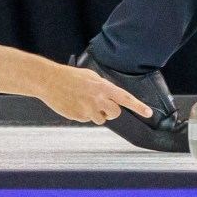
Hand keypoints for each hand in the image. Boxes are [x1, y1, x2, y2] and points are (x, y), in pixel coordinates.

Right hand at [36, 63, 152, 124]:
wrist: (48, 80)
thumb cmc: (69, 76)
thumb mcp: (90, 76)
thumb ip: (103, 87)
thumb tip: (110, 96)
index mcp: (103, 87)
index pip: (125, 98)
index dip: (138, 106)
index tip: (148, 113)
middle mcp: (98, 100)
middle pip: (115, 113)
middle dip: (110, 111)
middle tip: (101, 104)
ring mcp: (88, 110)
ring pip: (100, 119)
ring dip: (95, 113)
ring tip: (82, 101)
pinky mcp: (78, 117)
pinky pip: (86, 120)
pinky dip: (82, 114)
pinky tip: (73, 104)